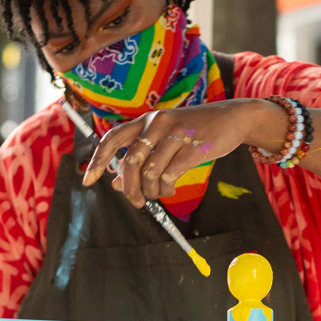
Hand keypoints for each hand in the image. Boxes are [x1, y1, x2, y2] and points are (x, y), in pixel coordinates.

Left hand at [82, 99, 286, 206]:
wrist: (231, 118)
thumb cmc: (193, 131)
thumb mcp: (164, 140)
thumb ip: (140, 158)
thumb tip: (116, 183)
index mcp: (146, 120)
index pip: (112, 138)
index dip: (98, 160)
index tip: (89, 181)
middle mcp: (157, 123)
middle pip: (130, 162)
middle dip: (129, 188)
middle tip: (136, 202)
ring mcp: (176, 134)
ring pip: (150, 173)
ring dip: (152, 191)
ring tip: (159, 194)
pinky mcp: (193, 147)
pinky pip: (170, 176)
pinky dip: (167, 189)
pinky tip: (170, 189)